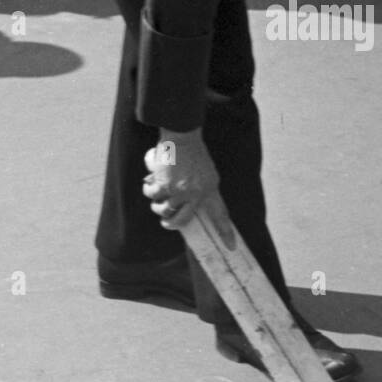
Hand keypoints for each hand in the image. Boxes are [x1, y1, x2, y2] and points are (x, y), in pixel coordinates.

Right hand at [142, 130, 234, 246]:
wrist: (182, 135)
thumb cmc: (194, 152)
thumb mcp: (207, 172)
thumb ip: (202, 190)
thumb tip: (186, 207)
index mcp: (210, 189)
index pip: (221, 214)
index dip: (225, 232)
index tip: (231, 247)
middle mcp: (196, 193)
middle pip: (181, 221)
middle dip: (171, 224)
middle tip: (166, 221)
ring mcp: (179, 190)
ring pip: (163, 210)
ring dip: (157, 205)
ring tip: (157, 193)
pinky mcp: (164, 185)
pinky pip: (152, 195)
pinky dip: (149, 189)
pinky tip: (151, 181)